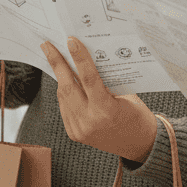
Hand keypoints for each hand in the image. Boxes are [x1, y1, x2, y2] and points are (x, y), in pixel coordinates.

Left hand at [42, 37, 157, 161]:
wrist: (138, 145)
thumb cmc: (137, 117)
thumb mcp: (126, 96)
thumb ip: (106, 81)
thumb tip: (87, 59)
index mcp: (107, 111)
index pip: (89, 79)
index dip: (79, 58)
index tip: (71, 40)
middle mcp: (89, 121)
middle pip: (68, 86)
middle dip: (57, 63)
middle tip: (48, 45)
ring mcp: (79, 129)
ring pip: (63, 96)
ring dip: (60, 76)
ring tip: (56, 58)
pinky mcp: (74, 133)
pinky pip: (64, 107)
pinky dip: (65, 92)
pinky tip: (65, 80)